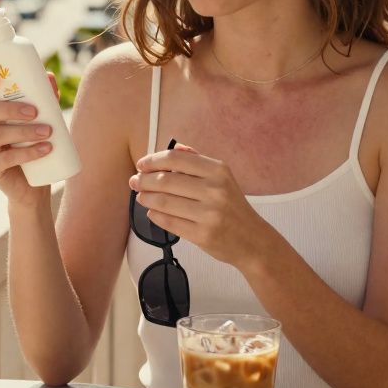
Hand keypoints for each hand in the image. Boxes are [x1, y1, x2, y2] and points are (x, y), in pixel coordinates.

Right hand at [0, 71, 54, 207]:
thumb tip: (50, 76)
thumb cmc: (31, 143)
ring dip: (25, 131)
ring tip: (48, 131)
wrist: (31, 184)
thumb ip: (43, 97)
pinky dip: (29, 152)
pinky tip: (46, 149)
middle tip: (35, 111)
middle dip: (10, 108)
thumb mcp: (38, 118)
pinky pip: (6, 158)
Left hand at [129, 144, 270, 269]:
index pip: (175, 159)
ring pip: (164, 202)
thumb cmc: (233, 207)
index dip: (153, 160)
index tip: (141, 165)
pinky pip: (170, 222)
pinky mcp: (203, 235)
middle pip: (166, 180)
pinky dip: (156, 215)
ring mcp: (209, 213)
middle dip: (144, 180)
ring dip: (146, 198)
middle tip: (135, 182)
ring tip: (141, 196)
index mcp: (218, 171)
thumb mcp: (222, 178)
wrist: (253, 240)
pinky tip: (152, 212)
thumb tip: (174, 147)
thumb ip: (198, 161)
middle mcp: (215, 190)